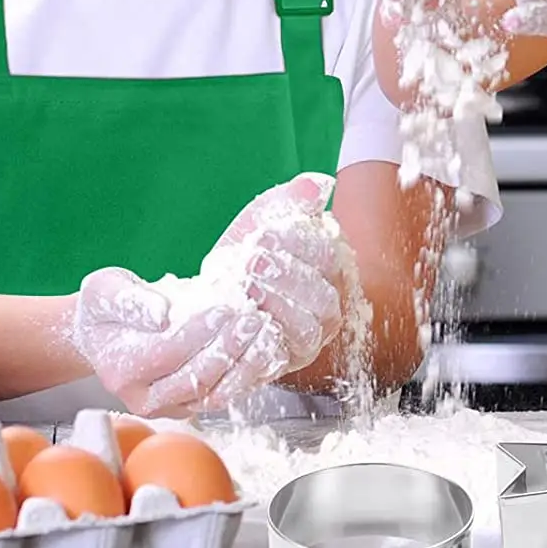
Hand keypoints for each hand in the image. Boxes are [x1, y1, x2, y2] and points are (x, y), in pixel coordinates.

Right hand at [72, 266, 288, 418]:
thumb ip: (130, 299)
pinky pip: (221, 396)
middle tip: (253, 319)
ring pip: (213, 395)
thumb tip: (161, 313)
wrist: (103, 335)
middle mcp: (143, 397)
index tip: (224, 309)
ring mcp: (166, 407)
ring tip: (267, 335)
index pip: (167, 353)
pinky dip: (247, 376)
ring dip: (245, 366)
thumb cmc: (106, 309)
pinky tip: (266, 353)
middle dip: (228, 348)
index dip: (199, 332)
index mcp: (121, 367)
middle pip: (194, 378)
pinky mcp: (187, 406)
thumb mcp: (106, 290)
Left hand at [203, 173, 344, 374]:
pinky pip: (282, 358)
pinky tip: (241, 318)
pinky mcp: (285, 363)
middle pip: (323, 296)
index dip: (297, 245)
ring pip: (308, 329)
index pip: (327, 255)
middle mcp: (328, 306)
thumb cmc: (247, 257)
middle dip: (286, 277)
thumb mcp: (262, 221)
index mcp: (329, 267)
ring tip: (245, 288)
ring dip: (276, 307)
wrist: (217, 297)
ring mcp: (309, 338)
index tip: (264, 235)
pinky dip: (260, 339)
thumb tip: (318, 184)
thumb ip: (289, 201)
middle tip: (251, 262)